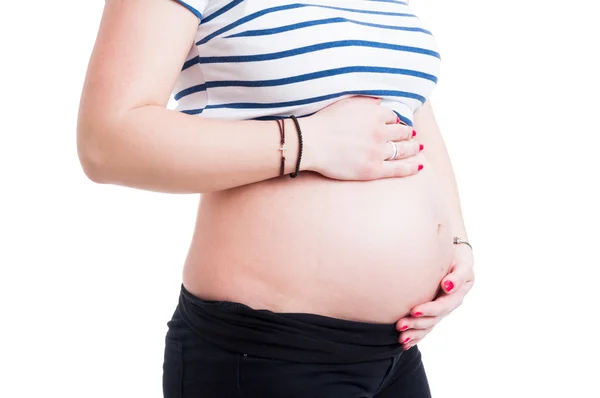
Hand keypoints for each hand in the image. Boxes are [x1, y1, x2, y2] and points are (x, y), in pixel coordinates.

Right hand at [301, 96, 423, 179]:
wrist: (311, 142)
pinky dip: (411, 167)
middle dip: (408, 134)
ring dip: (413, 148)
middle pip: (402, 132)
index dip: (395, 121)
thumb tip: (380, 102)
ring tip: (417, 149)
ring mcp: (378, 151)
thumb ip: (365, 101)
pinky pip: (398, 169)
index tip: (397, 124)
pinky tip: (418, 166)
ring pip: (403, 150)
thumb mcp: (346, 102)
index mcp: (375, 113)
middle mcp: (380, 131)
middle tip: (412, 136)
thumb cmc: (324, 122)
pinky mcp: (373, 169)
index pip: (393, 116)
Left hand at [395, 244, 474, 349]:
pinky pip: (425, 326)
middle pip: (433, 319)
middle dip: (417, 324)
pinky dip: (416, 336)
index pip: (442, 305)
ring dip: (415, 333)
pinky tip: (405, 343)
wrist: (453, 253)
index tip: (414, 311)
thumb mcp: (462, 263)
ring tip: (401, 338)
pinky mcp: (433, 311)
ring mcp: (441, 309)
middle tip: (400, 325)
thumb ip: (458, 275)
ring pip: (428, 325)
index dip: (429, 310)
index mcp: (457, 294)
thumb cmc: (457, 256)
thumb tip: (448, 286)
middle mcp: (449, 304)